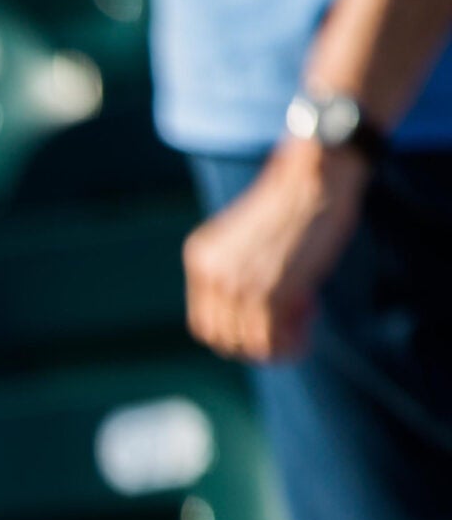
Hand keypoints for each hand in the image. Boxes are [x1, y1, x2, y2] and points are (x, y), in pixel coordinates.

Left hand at [184, 139, 369, 361]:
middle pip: (221, 336)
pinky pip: (270, 341)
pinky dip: (288, 347)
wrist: (317, 171)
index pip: (205, 320)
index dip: (234, 330)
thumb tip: (253, 308)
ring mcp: (238, 285)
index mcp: (201, 257)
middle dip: (253, 341)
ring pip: (246, 343)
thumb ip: (241, 267)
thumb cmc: (295, 197)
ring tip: (300, 329)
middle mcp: (212, 274)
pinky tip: (305, 338)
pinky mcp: (269, 292)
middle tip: (286, 328)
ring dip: (275, 346)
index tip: (264, 324)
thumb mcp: (250, 235)